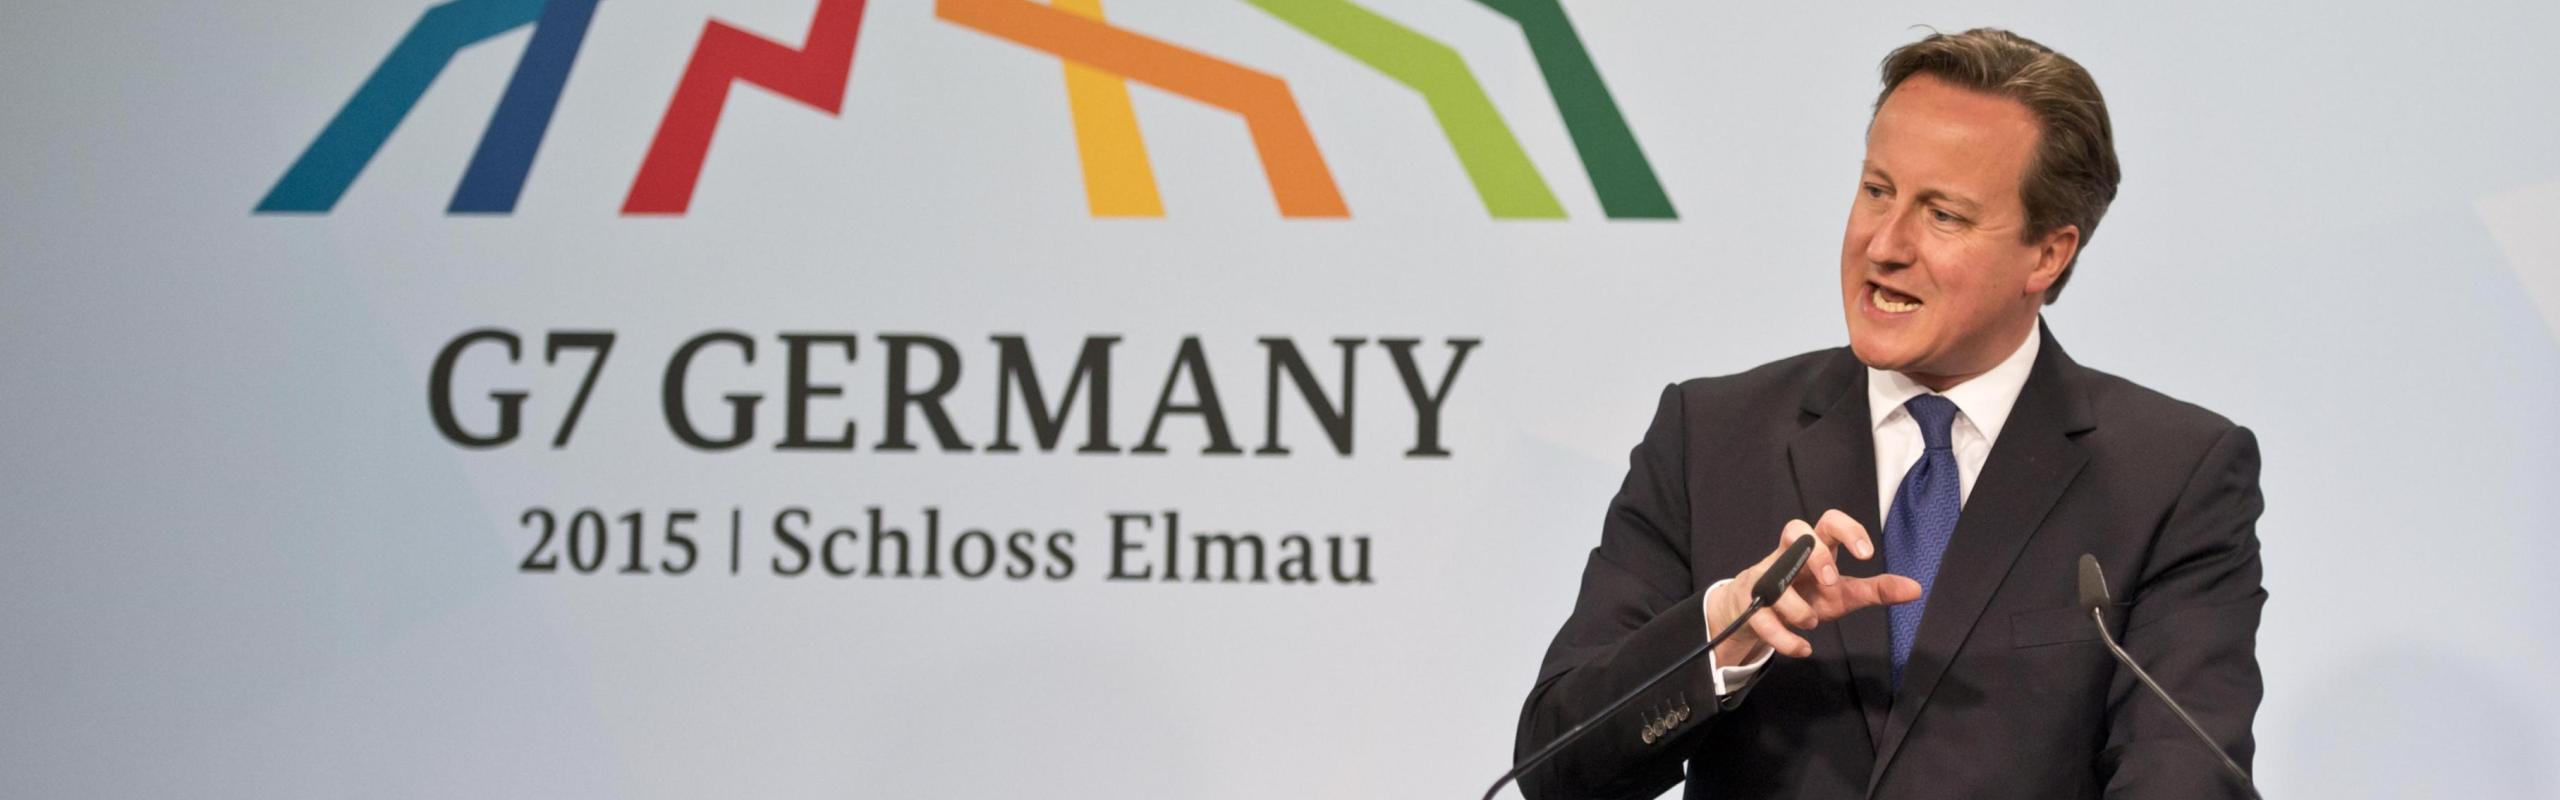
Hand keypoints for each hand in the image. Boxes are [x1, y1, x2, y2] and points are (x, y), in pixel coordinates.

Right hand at [1707, 510, 1923, 664]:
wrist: (1758, 614)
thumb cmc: (1806, 595)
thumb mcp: (1843, 593)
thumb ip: (1876, 590)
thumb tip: (1916, 589)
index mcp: (1814, 548)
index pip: (1829, 522)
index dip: (1847, 530)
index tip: (1866, 554)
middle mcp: (1787, 555)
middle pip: (1796, 531)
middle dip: (1816, 556)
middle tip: (1831, 582)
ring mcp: (1764, 578)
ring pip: (1774, 580)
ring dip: (1797, 607)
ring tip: (1812, 622)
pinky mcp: (1749, 606)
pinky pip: (1762, 619)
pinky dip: (1785, 639)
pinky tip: (1803, 648)